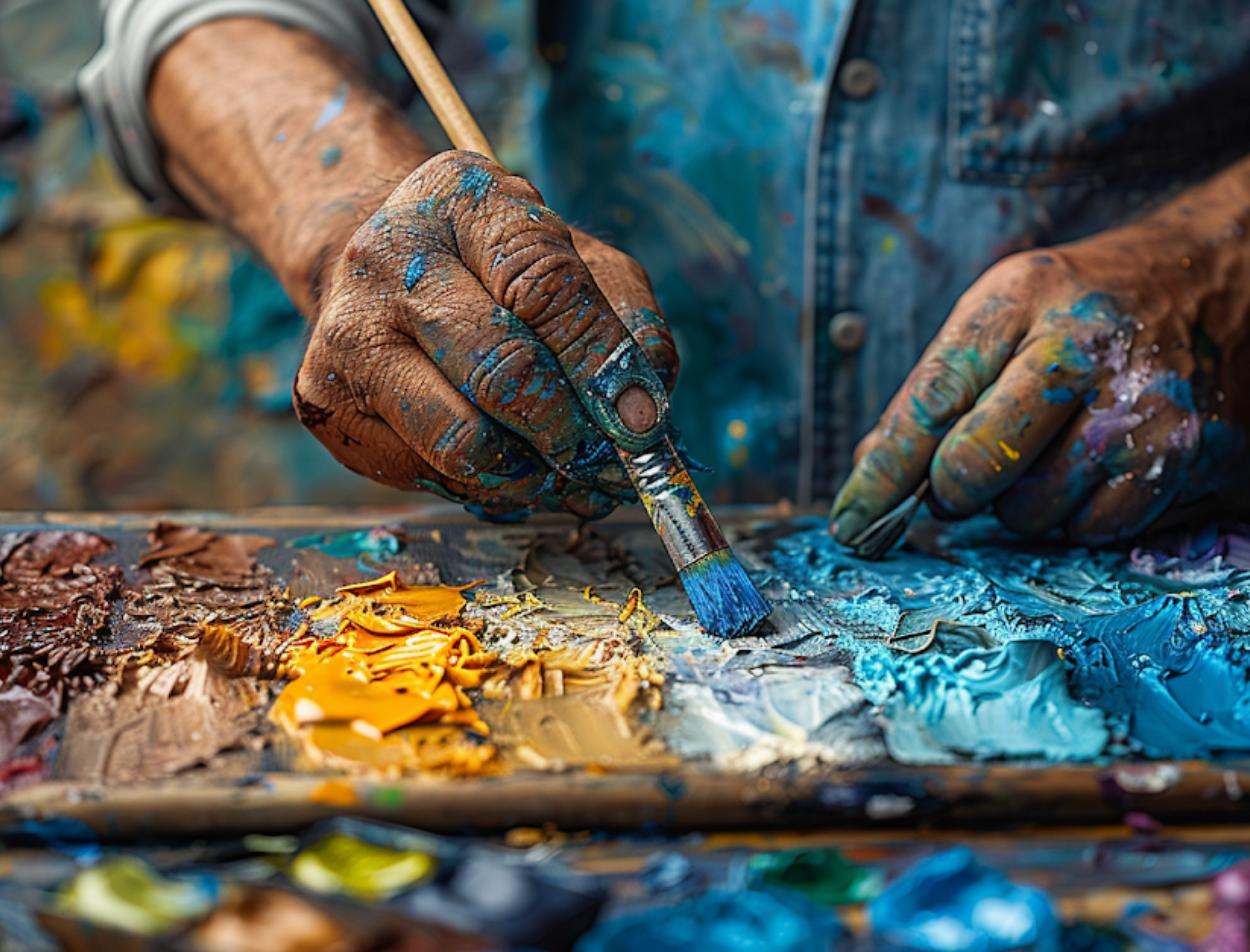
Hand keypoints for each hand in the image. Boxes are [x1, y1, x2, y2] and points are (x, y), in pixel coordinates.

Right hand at [293, 151, 677, 519]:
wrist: (380, 272)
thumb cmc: (498, 270)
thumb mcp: (574, 258)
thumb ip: (624, 319)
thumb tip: (646, 414)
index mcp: (464, 201)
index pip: (543, 285)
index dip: (602, 362)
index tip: (643, 423)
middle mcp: (389, 259)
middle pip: (502, 371)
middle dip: (570, 432)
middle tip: (605, 463)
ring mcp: (346, 334)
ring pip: (461, 441)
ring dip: (530, 474)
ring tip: (556, 469)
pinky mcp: (325, 403)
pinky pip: (427, 474)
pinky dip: (483, 484)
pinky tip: (499, 460)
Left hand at [831, 197, 1249, 545]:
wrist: (1213, 280)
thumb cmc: (1085, 309)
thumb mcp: (1003, 315)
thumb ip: (935, 390)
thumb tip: (868, 475)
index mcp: (1020, 300)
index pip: (930, 402)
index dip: (880, 475)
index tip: (849, 519)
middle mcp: (1082, 347)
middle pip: (975, 466)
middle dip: (951, 491)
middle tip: (960, 481)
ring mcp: (1140, 405)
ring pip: (1032, 512)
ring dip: (1020, 505)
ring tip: (1046, 455)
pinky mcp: (1185, 454)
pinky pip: (1094, 529)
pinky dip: (1078, 517)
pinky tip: (1092, 469)